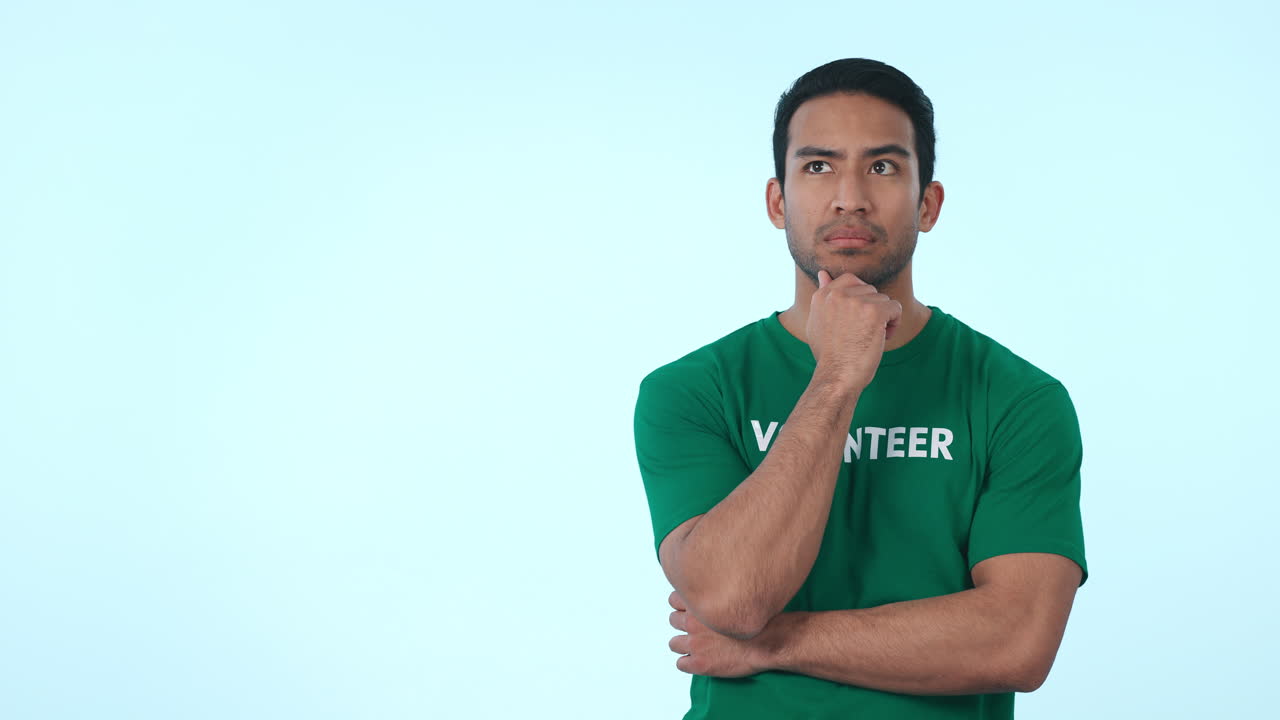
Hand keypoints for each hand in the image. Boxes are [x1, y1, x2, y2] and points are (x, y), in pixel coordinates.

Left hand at [667, 590, 769, 677]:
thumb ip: (716, 595)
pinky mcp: (699, 663)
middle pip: (672, 620)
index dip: (683, 605)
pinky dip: (688, 663)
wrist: (769, 641)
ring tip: (698, 647)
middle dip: (683, 625)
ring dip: (683, 645)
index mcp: (699, 604)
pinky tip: (702, 661)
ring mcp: (694, 644)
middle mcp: (692, 622)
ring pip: (673, 643)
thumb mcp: (734, 596)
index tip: (692, 610)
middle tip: (697, 630)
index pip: (674, 599)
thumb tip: (709, 593)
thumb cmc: (758, 619)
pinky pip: (680, 664)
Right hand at [805, 269, 902, 391]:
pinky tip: (883, 338)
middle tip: (863, 333)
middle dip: (872, 310)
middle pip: (870, 290)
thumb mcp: (818, 322)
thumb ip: (823, 297)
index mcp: (822, 295)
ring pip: (884, 300)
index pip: (851, 280)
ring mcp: (856, 301)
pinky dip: (894, 324)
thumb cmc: (829, 355)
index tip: (856, 321)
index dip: (860, 300)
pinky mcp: (874, 311)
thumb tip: (824, 273)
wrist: (837, 376)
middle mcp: (837, 294)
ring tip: (872, 338)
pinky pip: (896, 308)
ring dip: (883, 319)